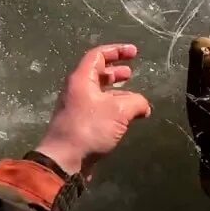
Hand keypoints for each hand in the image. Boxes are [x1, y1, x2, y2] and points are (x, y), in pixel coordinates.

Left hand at [35, 44, 151, 176]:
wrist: (65, 159)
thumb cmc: (89, 128)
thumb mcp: (119, 111)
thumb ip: (136, 102)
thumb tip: (144, 106)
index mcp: (82, 79)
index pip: (98, 55)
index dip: (117, 51)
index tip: (134, 52)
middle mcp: (77, 89)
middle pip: (97, 73)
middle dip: (116, 71)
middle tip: (131, 72)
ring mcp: (77, 107)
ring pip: (100, 92)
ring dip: (117, 92)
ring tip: (134, 97)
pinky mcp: (80, 123)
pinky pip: (99, 108)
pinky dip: (114, 107)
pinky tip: (126, 117)